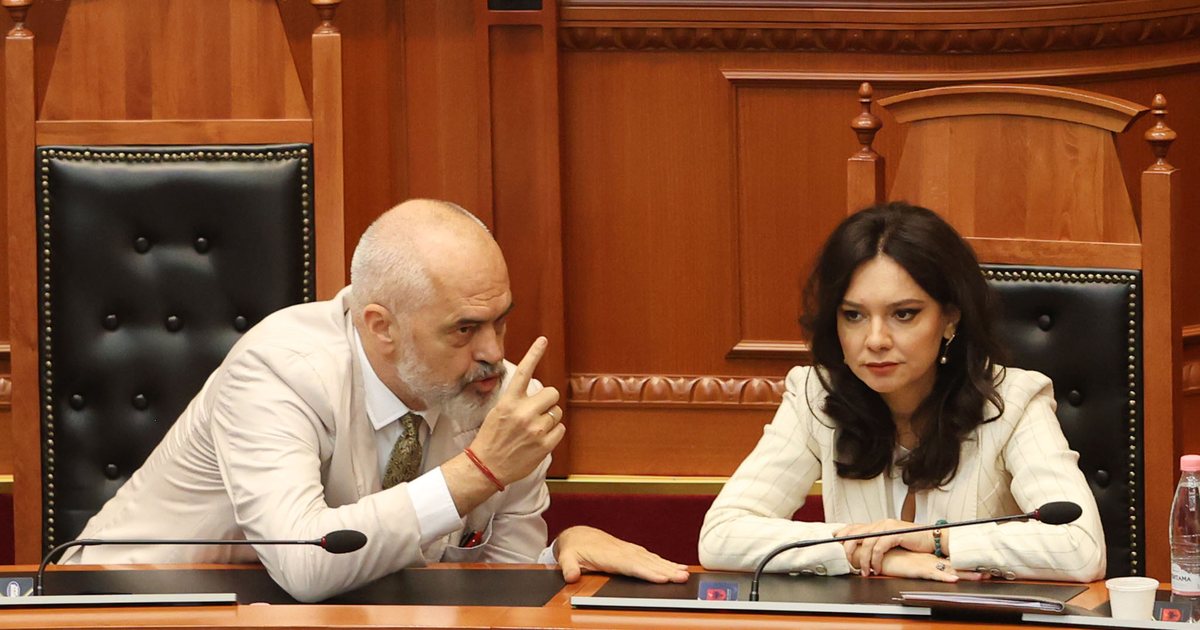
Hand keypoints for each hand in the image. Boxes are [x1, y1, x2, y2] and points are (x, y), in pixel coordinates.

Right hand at [468, 337, 564, 485]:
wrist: (487, 466)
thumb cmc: (491, 439)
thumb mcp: (497, 412)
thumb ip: (515, 400)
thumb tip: (535, 393)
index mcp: (508, 402)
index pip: (524, 372)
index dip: (534, 353)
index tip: (543, 340)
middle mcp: (523, 413)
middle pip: (552, 393)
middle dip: (548, 400)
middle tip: (539, 409)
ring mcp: (535, 429)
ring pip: (557, 412)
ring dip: (549, 417)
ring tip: (535, 428)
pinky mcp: (544, 444)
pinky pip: (560, 429)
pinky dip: (553, 432)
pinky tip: (540, 438)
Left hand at [555, 526, 689, 583]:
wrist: (578, 535)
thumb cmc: (574, 547)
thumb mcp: (566, 557)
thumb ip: (568, 567)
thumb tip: (570, 576)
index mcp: (609, 555)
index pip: (631, 565)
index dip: (647, 572)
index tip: (662, 578)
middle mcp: (622, 551)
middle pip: (647, 562)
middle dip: (665, 570)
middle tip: (682, 577)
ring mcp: (629, 550)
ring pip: (652, 559)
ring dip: (669, 566)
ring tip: (684, 574)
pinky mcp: (632, 551)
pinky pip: (651, 557)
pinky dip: (665, 562)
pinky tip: (676, 567)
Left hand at [834, 519, 931, 576]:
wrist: (932, 539)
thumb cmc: (912, 542)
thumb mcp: (891, 541)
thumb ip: (878, 543)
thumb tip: (864, 552)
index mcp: (878, 524)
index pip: (855, 527)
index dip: (842, 533)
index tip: (833, 541)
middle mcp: (880, 524)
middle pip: (856, 533)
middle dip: (849, 550)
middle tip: (850, 564)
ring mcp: (887, 527)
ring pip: (867, 543)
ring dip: (864, 560)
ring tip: (866, 572)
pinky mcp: (895, 533)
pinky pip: (879, 548)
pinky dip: (875, 560)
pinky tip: (877, 569)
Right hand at [878, 549, 987, 582]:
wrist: (877, 555)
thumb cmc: (890, 559)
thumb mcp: (907, 563)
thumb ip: (917, 564)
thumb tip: (926, 568)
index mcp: (929, 559)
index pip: (952, 562)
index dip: (967, 566)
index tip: (982, 569)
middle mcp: (930, 560)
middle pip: (955, 565)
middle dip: (973, 569)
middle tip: (990, 573)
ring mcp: (925, 564)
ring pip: (949, 569)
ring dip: (965, 574)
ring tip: (981, 576)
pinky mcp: (917, 568)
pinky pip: (933, 574)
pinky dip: (944, 577)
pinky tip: (953, 580)